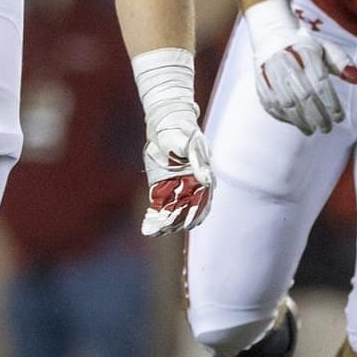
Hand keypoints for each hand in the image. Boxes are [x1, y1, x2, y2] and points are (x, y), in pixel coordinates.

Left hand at [141, 101, 212, 234]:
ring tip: (156, 231)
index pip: (203, 202)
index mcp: (203, 178)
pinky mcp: (162, 186)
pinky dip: (156, 217)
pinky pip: (160, 205)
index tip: (189, 224)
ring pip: (174, 211)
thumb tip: (206, 180)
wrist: (165, 125)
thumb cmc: (181, 133)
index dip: (196, 214)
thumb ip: (198, 163)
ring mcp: (176, 187)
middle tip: (167, 229)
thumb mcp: (190, 145)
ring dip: (167, 223)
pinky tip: (149, 227)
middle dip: (178, 221)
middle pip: (187, 210)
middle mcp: (191, 186)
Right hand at [254, 30, 356, 134]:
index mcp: (306, 51)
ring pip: (285, 101)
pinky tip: (295, 123)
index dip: (331, 102)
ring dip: (300, 120)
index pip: (320, 81)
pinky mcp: (259, 80)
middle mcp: (286, 61)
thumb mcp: (326, 50)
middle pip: (303, 94)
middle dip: (317, 115)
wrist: (272, 35)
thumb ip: (344, 66)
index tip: (340, 117)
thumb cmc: (305, 47)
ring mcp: (270, 71)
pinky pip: (269, 103)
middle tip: (327, 128)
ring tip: (312, 130)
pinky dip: (283, 117)